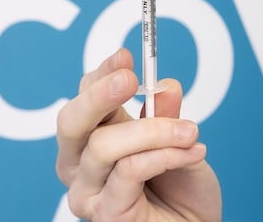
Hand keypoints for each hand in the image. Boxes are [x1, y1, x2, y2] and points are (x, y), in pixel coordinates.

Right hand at [56, 49, 220, 220]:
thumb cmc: (182, 187)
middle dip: (99, 95)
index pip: (83, 98)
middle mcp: (80, 164)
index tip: (126, 56)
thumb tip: (164, 85)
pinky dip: (164, 156)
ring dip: (154, 131)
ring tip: (191, 132)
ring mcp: (88, 191)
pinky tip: (191, 153)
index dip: (101, 74)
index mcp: (93, 137)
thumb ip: (167, 114)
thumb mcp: (180, 138)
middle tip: (130, 80)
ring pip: (104, 145)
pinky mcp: (105, 213)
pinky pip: (128, 170)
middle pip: (71, 122)